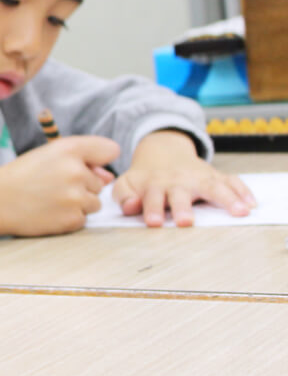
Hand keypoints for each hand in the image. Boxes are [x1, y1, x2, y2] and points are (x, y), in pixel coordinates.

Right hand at [0, 135, 119, 238]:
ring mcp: (75, 197)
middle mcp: (76, 171)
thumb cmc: (20, 176)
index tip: (87, 165)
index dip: (99, 159)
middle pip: (100, 182)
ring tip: (50, 200)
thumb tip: (109, 178)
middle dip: (82, 186)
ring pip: (94, 203)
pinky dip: (69, 218)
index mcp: (69, 148)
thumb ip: (83, 160)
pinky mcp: (72, 219)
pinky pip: (83, 219)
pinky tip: (49, 212)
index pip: (109, 150)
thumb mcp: (48, 155)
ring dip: (78, 204)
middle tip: (51, 186)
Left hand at [113, 130, 255, 226]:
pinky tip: (251, 204)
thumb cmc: (144, 178)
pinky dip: (242, 191)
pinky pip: (232, 181)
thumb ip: (124, 196)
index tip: (154, 222)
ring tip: (239, 212)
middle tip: (185, 221)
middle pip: (180, 194)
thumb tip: (131, 207)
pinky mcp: (215, 176)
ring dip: (227, 199)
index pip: (152, 197)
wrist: (162, 153)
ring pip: (213, 186)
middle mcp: (177, 181)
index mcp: (154, 185)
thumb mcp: (127, 184)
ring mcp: (198, 177)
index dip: (152, 209)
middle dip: (182, 207)